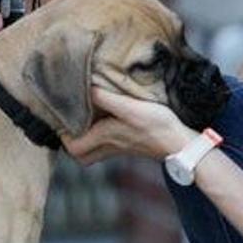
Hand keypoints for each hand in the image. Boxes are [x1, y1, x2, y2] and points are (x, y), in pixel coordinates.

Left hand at [63, 88, 194, 165]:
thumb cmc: (156, 126)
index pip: (74, 148)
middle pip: (81, 154)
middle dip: (72, 140)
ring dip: (87, 137)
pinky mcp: (131, 144)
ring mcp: (121, 147)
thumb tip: (84, 87)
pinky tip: (108, 118)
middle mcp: (110, 145)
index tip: (62, 119)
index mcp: (105, 137)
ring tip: (86, 117)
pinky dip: (102, 134)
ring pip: (94, 150)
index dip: (63, 137)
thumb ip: (105, 98)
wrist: (180, 142)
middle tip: (70, 121)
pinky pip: (108, 144)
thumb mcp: (128, 107)